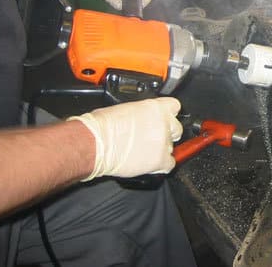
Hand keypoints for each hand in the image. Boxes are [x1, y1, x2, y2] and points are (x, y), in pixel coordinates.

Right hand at [67, 97, 182, 180]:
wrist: (95, 143)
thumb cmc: (102, 126)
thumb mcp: (125, 109)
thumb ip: (141, 113)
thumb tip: (141, 118)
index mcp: (156, 107)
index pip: (175, 107)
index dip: (169, 115)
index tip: (164, 120)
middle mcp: (163, 123)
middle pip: (176, 129)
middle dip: (166, 134)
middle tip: (152, 137)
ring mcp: (163, 142)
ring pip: (171, 147)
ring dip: (161, 149)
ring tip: (145, 151)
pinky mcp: (159, 159)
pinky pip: (170, 164)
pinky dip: (162, 165)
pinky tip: (151, 163)